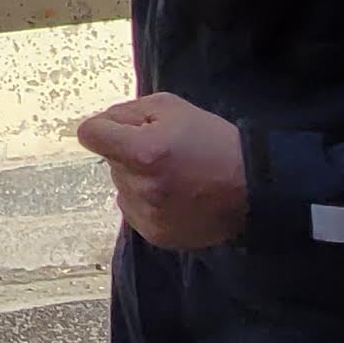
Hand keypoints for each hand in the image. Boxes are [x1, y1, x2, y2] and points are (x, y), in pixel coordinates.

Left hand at [76, 94, 247, 250]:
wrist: (254, 187)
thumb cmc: (214, 141)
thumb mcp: (171, 107)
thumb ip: (128, 111)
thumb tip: (103, 123)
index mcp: (142, 153)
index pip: (90, 135)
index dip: (104, 127)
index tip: (120, 129)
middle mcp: (140, 188)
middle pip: (109, 160)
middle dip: (128, 151)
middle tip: (165, 150)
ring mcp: (148, 215)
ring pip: (122, 185)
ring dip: (137, 177)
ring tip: (174, 175)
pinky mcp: (156, 235)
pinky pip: (134, 209)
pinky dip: (147, 200)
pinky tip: (175, 195)